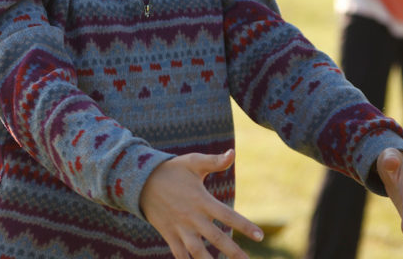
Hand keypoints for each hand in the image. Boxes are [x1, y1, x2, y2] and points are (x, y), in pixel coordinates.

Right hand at [139, 149, 263, 258]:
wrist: (142, 181)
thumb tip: (233, 153)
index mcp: (201, 200)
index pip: (227, 216)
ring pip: (198, 252)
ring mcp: (180, 228)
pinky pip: (180, 255)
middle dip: (233, 252)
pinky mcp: (169, 235)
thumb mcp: (194, 162)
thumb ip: (215, 161)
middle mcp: (192, 218)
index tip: (260, 236)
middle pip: (216, 238)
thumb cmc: (173, 170)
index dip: (245, 226)